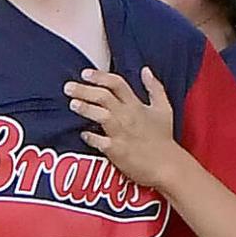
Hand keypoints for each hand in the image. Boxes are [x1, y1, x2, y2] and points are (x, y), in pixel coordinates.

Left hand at [67, 68, 180, 187]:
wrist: (167, 165)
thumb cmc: (164, 138)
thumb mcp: (164, 109)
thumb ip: (154, 88)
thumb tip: (145, 70)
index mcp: (136, 105)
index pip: (116, 84)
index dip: (100, 76)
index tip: (85, 74)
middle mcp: (127, 116)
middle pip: (103, 96)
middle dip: (84, 90)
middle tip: (68, 87)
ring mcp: (120, 133)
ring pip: (99, 115)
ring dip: (84, 108)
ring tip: (72, 104)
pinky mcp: (115, 150)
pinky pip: (97, 141)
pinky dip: (89, 136)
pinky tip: (83, 133)